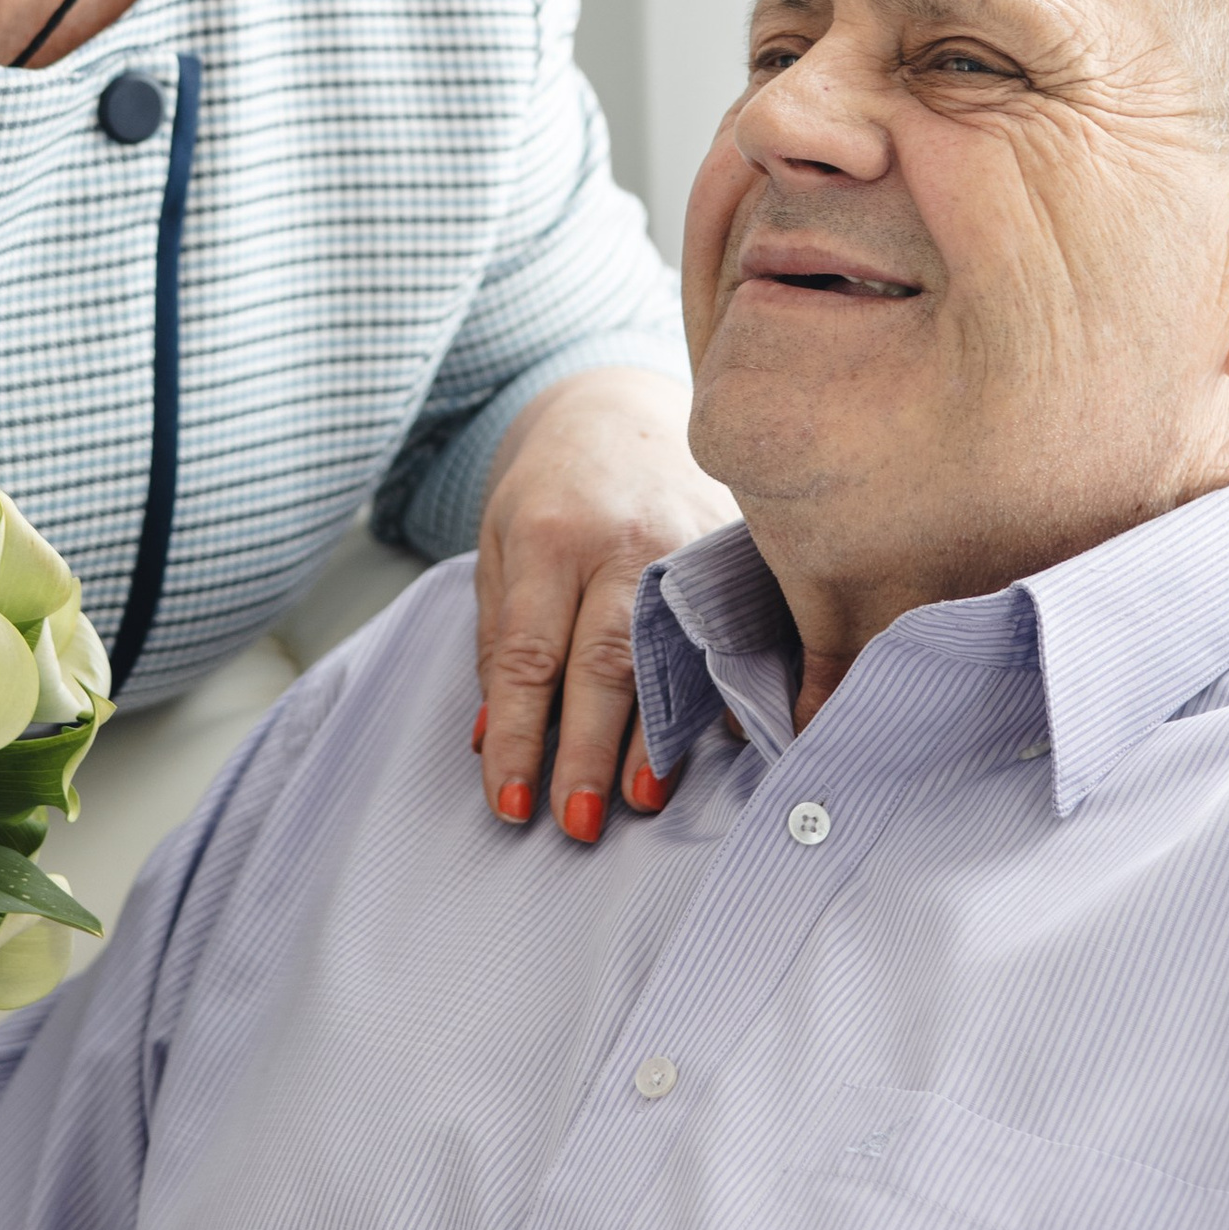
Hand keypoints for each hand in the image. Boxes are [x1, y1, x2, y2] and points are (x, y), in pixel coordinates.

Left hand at [472, 368, 734, 842]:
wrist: (620, 406)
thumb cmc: (551, 490)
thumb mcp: (499, 546)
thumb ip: (498, 639)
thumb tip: (490, 738)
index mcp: (550, 539)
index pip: (530, 655)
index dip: (520, 734)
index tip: (510, 801)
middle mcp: (625, 543)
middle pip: (607, 662)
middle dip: (589, 749)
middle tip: (575, 822)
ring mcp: (689, 543)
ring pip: (677, 653)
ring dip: (660, 734)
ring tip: (641, 799)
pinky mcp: (735, 548)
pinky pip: (737, 629)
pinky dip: (733, 688)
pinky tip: (729, 739)